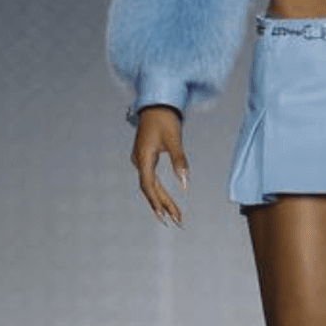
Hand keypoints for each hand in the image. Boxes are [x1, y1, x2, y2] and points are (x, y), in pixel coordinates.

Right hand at [131, 106, 189, 224]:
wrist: (156, 104)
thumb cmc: (165, 120)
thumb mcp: (174, 140)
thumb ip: (180, 161)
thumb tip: (185, 184)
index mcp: (144, 158)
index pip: (149, 186)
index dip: (158, 202)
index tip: (167, 216)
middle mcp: (139, 161)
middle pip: (151, 189)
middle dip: (164, 206)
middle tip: (177, 221)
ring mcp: (140, 160)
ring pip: (150, 185)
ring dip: (161, 200)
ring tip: (173, 216)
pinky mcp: (144, 157)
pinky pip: (150, 179)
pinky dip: (158, 190)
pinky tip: (165, 200)